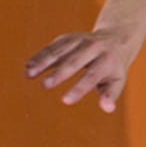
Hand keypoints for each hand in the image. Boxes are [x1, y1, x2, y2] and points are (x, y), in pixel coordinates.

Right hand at [24, 27, 143, 111]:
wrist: (115, 38)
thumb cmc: (113, 68)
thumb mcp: (117, 81)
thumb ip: (110, 95)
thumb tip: (107, 108)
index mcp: (106, 61)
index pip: (92, 76)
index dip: (79, 88)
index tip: (66, 101)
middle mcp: (93, 47)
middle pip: (74, 60)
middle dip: (59, 73)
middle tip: (46, 86)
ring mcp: (80, 40)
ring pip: (61, 49)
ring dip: (44, 60)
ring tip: (29, 74)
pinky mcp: (69, 38)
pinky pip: (53, 46)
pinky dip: (41, 55)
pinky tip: (28, 66)